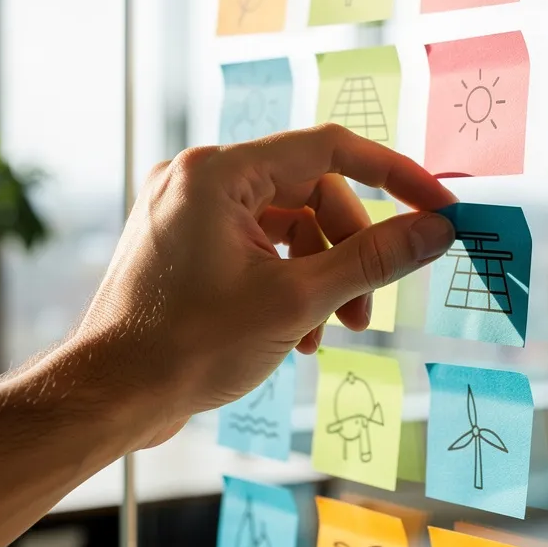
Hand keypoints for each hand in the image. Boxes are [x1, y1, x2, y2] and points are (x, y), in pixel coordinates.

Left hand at [62, 124, 456, 448]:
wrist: (110, 397)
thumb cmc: (186, 347)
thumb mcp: (297, 301)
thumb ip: (374, 259)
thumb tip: (436, 229)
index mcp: (219, 172)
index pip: (330, 149)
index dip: (394, 176)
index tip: (438, 206)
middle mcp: (199, 178)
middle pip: (311, 193)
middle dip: (349, 251)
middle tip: (366, 309)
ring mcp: (187, 210)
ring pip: (287, 224)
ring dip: (320, 275)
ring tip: (329, 332)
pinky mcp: (184, 242)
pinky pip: (257, 244)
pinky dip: (286, 281)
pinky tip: (295, 335)